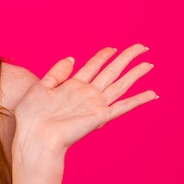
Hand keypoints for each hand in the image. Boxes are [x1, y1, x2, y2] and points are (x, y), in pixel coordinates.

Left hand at [13, 44, 156, 156]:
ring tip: (149, 64)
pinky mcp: (99, 116)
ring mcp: (94, 104)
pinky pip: (122, 106)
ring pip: (120, 85)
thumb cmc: (32, 115)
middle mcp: (86, 94)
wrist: (34, 136)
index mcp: (72, 85)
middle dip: (126, 58)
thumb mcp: (41, 87)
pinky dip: (138, 100)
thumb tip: (72, 58)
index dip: (103, 56)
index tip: (114, 47)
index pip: (93, 66)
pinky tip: (151, 94)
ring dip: (135, 74)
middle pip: (111, 71)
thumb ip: (57, 72)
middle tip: (142, 47)